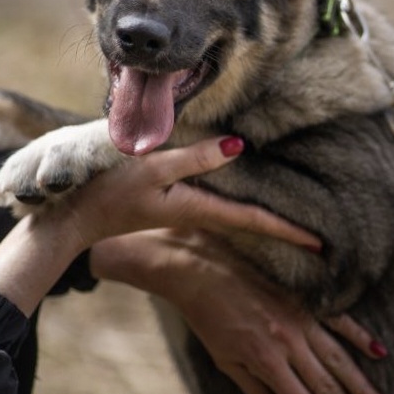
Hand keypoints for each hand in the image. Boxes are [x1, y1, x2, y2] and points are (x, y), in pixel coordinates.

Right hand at [54, 135, 318, 251]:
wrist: (70, 215)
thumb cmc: (106, 189)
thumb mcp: (150, 168)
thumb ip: (195, 158)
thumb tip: (240, 147)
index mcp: (198, 208)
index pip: (254, 220)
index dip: (289, 231)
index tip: (322, 246)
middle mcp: (197, 215)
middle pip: (251, 223)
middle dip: (284, 232)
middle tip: (321, 243)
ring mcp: (186, 211)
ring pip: (235, 217)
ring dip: (264, 221)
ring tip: (295, 226)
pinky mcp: (172, 204)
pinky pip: (216, 209)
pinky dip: (238, 210)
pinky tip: (244, 206)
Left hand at [90, 231, 393, 393]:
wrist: (201, 269)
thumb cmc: (209, 320)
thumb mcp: (226, 363)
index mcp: (266, 363)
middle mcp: (289, 344)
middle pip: (327, 389)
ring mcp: (301, 320)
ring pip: (340, 361)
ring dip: (363, 389)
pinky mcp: (306, 300)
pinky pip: (339, 321)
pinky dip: (360, 337)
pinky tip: (379, 354)